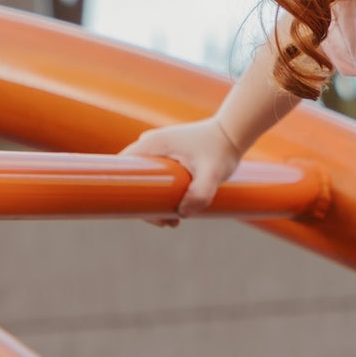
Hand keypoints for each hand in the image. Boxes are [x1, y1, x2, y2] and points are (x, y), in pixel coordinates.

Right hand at [118, 118, 241, 224]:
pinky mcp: (166, 154)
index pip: (122, 170)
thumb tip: (182, 213)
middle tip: (168, 221)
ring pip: (144, 180)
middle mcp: (149, 144)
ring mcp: (157, 149)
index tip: (146, 212)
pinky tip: (178, 207)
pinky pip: (154, 177)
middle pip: (133, 178)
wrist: (233, 134)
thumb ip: (201, 192)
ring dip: (154, 201)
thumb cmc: (221, 150)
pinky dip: (162, 193)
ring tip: (176, 219)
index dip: (127, 193)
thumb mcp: (213, 172)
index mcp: (151, 144)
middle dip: (145, 203)